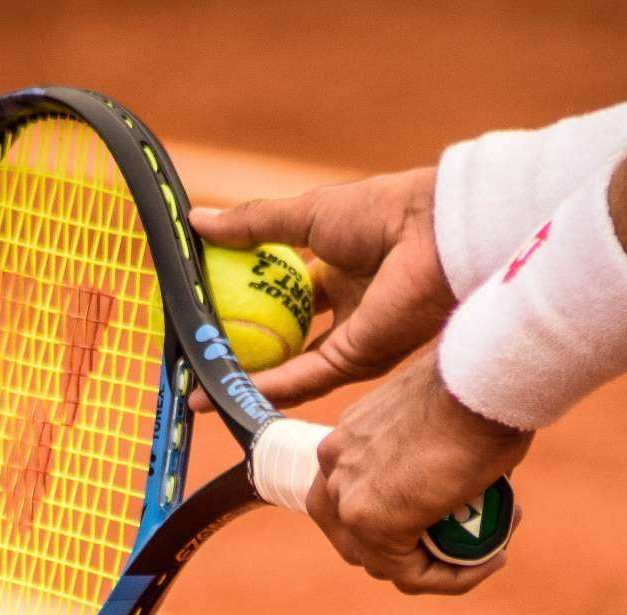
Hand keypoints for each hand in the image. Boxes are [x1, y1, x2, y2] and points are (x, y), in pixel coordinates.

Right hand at [189, 168, 454, 409]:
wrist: (431, 233)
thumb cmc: (380, 212)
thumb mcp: (305, 214)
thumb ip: (252, 225)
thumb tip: (197, 223)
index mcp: (338, 270)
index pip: (282, 295)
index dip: (244, 302)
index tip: (203, 308)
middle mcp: (346, 310)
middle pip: (285, 338)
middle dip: (242, 350)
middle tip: (196, 356)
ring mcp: (351, 339)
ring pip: (289, 368)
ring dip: (245, 378)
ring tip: (197, 388)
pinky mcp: (356, 361)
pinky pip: (302, 378)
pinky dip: (263, 386)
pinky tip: (225, 390)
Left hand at [308, 349, 531, 594]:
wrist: (480, 381)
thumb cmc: (477, 389)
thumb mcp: (442, 419)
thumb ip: (432, 452)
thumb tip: (459, 481)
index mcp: (346, 438)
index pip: (352, 499)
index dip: (398, 522)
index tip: (451, 518)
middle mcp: (334, 466)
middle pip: (355, 538)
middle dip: (408, 551)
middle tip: (462, 544)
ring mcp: (347, 496)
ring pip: (384, 563)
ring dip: (438, 568)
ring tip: (489, 550)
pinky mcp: (371, 522)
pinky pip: (412, 574)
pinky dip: (452, 578)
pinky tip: (492, 559)